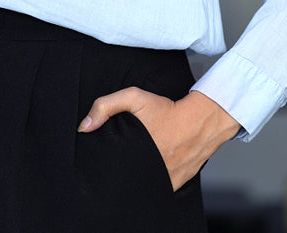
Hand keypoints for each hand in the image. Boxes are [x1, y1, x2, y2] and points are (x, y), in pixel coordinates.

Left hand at [77, 88, 239, 190]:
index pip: (114, 170)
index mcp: (138, 154)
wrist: (202, 120)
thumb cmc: (168, 110)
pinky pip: (160, 188)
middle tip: (120, 161)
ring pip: (144, 186)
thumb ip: (105, 106)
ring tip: (135, 165)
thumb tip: (84, 126)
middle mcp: (153, 171)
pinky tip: (150, 169)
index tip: (104, 161)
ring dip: (138, 178)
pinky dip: (154, 181)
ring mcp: (166, 180)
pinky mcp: (177, 183)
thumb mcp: (134, 98)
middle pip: (128, 179)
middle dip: (122, 172)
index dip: (107, 166)